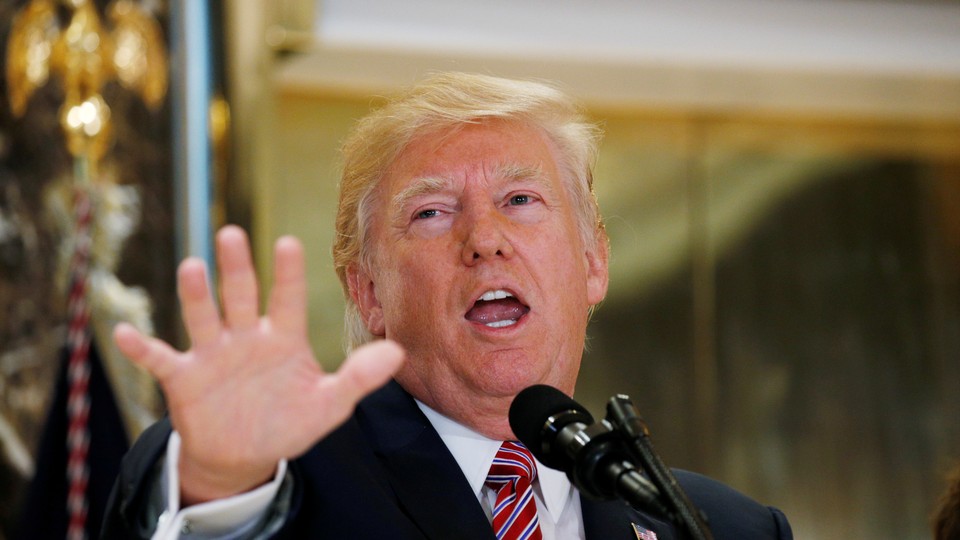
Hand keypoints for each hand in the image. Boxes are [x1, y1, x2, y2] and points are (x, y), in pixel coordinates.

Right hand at [113, 225, 403, 504]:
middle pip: (242, 296)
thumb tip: (398, 353)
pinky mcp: (184, 378)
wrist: (245, 455)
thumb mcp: (329, 405)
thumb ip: (359, 378)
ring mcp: (214, 355)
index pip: (289, 299)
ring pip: (204, 317)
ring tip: (191, 267)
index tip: (289, 242)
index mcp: (283, 338)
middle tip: (232, 234)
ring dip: (196, 296)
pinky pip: (161, 359)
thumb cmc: (288, 422)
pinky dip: (142, 348)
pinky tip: (123, 334)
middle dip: (236, 268)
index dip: (289, 274)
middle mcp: (247, 337)